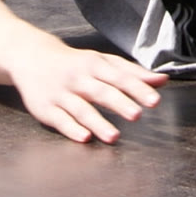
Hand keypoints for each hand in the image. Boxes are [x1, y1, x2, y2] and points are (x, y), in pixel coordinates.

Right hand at [8, 43, 168, 144]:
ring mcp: (61, 94)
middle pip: (101, 92)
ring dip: (98, 123)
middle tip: (138, 115)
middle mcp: (78, 78)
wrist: (32, 58)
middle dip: (120, 103)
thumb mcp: (103, 62)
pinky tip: (85, 138)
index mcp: (95, 65)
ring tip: (115, 137)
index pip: (120, 77)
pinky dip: (72, 129)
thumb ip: (132, 72)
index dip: (137, 89)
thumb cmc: (76, 62)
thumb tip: (163, 80)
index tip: (154, 100)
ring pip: (81, 109)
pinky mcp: (45, 109)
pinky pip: (60, 120)